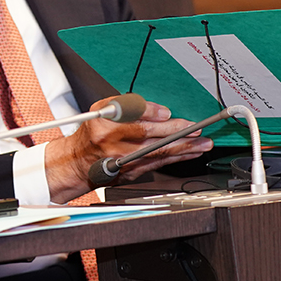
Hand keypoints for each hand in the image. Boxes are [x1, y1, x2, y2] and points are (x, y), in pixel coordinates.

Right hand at [44, 97, 213, 202]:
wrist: (79, 161)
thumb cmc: (93, 133)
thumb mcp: (102, 111)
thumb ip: (128, 107)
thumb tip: (160, 112)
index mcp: (103, 123)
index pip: (131, 115)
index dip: (151, 113)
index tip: (168, 113)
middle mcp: (111, 142)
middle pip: (148, 135)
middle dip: (175, 132)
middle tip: (195, 128)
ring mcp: (122, 160)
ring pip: (157, 153)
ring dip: (183, 148)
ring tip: (202, 143)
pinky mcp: (130, 172)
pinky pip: (158, 164)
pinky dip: (176, 158)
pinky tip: (189, 153)